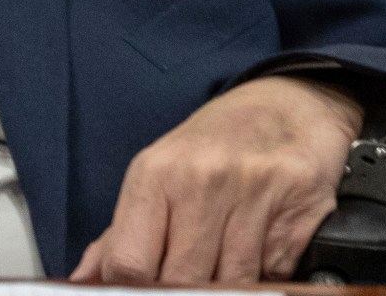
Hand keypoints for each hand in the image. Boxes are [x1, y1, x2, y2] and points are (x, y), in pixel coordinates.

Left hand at [72, 74, 363, 284]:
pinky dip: (264, 277)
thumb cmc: (214, 146)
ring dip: (226, 285)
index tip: (142, 290)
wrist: (288, 107)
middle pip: (180, 279)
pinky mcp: (299, 208)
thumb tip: (86, 279)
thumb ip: (121, 233)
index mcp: (154, 174)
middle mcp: (200, 180)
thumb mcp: (158, 175)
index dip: (131, 290)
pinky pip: (274, 275)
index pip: (128, 262)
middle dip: (183, 290)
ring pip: (231, 284)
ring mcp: (252, 193)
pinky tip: (260, 251)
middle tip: (188, 275)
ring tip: (224, 262)